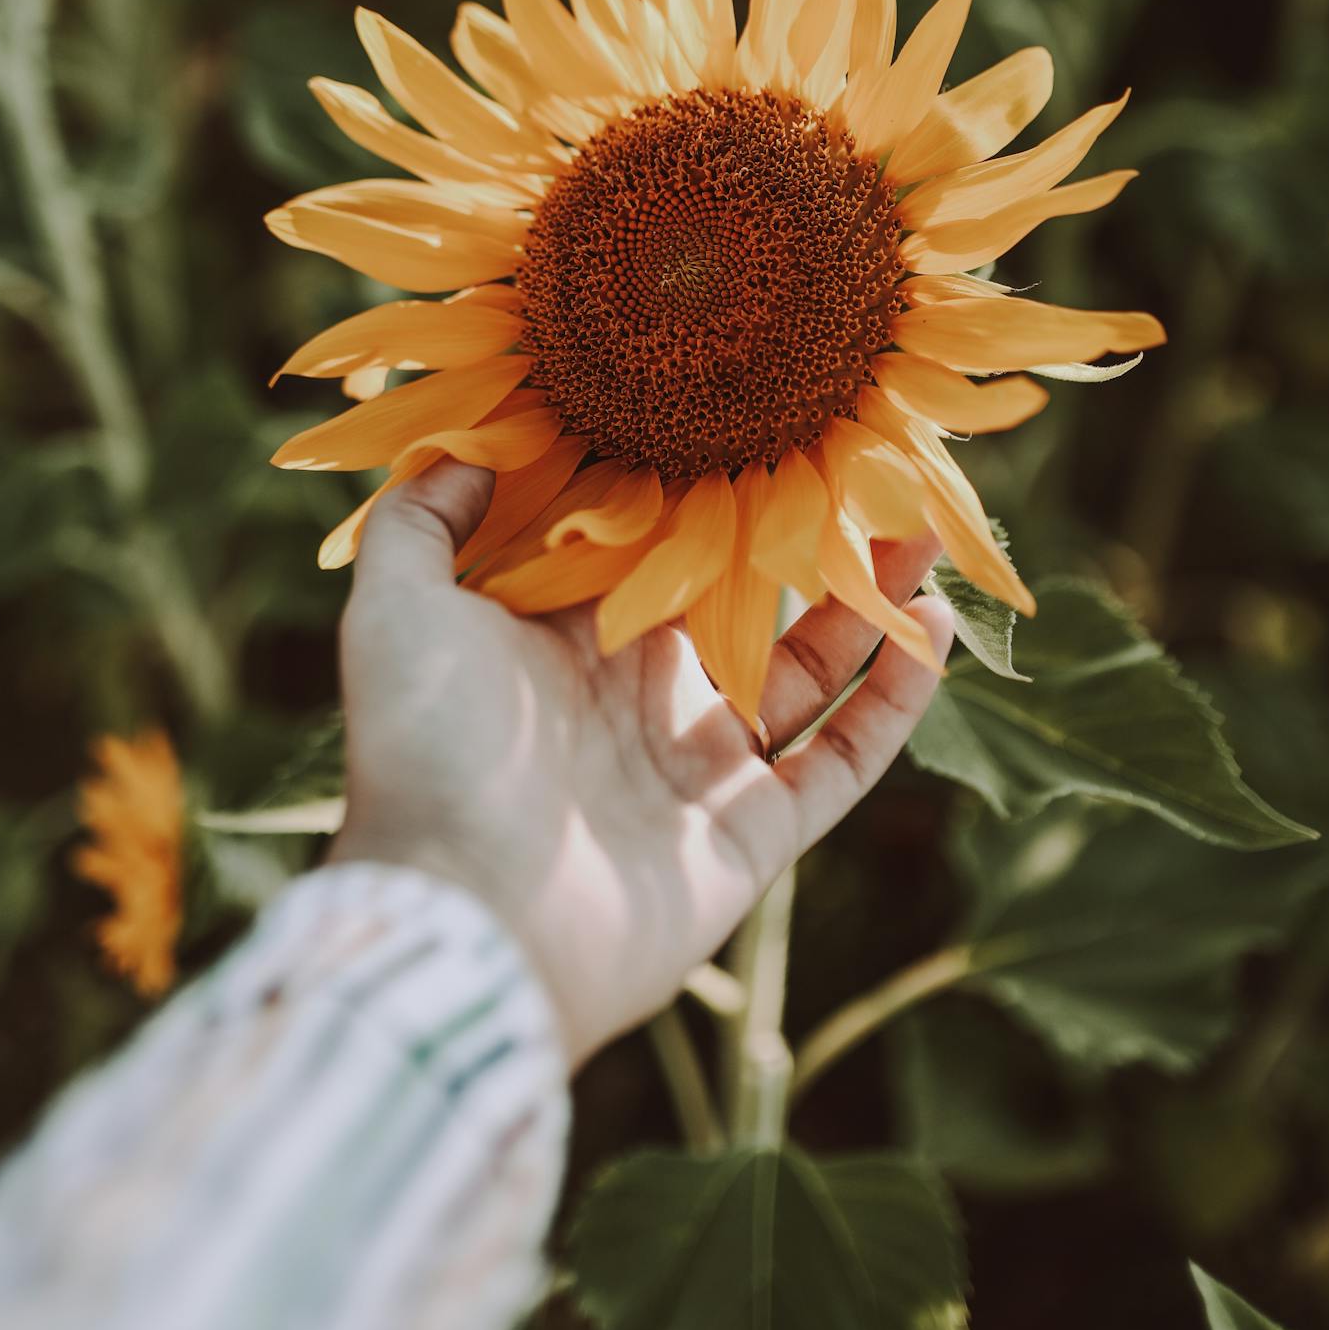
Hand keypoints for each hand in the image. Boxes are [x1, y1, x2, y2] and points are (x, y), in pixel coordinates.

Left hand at [330, 463, 953, 1065]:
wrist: (460, 915)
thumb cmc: (424, 751)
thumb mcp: (398, 607)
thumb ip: (422, 521)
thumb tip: (474, 445)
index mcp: (568, 638)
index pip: (659, 547)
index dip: (714, 487)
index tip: (765, 415)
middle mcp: (642, 696)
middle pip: (751, 600)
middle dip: (811, 538)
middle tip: (874, 466)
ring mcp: (701, 769)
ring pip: (812, 672)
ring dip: (872, 606)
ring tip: (926, 535)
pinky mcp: (752, 836)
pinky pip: (842, 759)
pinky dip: (893, 701)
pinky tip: (930, 630)